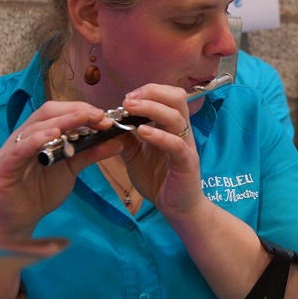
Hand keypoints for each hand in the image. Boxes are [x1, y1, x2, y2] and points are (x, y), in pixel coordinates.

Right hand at [0, 102, 118, 242]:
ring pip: (35, 127)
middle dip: (76, 112)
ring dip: (62, 121)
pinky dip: (36, 140)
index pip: (60, 111)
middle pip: (48, 112)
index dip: (82, 110)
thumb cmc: (42, 192)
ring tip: (83, 119)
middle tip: (99, 117)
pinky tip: (52, 136)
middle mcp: (24, 137)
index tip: (105, 116)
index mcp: (40, 134)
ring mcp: (11, 150)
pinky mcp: (1, 167)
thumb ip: (91, 154)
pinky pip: (19, 150)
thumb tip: (119, 141)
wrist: (18, 221)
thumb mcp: (72, 169)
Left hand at [116, 84, 203, 218]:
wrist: (176, 207)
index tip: (127, 98)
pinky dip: (159, 135)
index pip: (167, 96)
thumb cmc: (158, 179)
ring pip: (176, 116)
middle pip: (177, 98)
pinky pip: (176, 144)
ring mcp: (186, 145)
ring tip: (130, 109)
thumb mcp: (135, 156)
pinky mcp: (186, 162)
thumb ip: (126, 138)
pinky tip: (142, 132)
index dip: (148, 91)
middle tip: (128, 100)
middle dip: (151, 93)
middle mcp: (182, 130)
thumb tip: (110, 123)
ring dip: (152, 108)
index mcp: (172, 126)